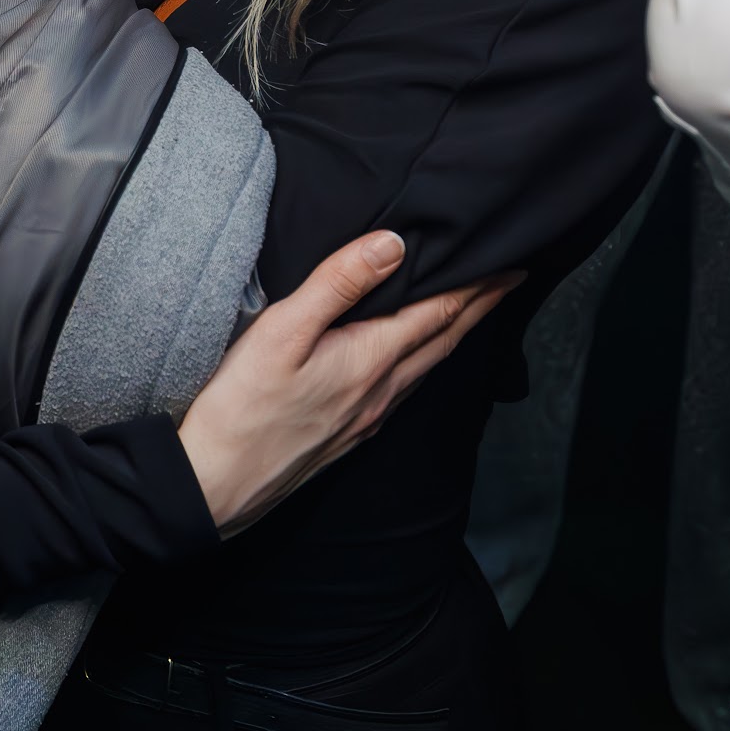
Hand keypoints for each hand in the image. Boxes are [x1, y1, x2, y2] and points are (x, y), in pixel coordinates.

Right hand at [177, 231, 521, 533]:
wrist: (216, 485)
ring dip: (454, 337)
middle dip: (479, 309)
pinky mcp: (348, 436)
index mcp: (371, 360)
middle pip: (444, 343)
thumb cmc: (242, 406)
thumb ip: (338, 283)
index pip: (439, 314)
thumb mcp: (283, 330)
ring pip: (426, 369)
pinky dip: (423, 364)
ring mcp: (367, 420)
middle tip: (509, 283)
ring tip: (470, 314)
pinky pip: (404, 392)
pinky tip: (413, 363)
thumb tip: (393, 245)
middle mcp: (381, 393)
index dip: (479, 289)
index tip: (512, 266)